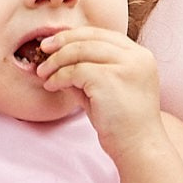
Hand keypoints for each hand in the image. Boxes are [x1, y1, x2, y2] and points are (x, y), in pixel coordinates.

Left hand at [36, 27, 163, 161]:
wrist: (139, 148)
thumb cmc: (124, 124)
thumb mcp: (108, 90)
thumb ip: (88, 73)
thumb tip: (59, 61)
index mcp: (140, 56)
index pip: (103, 34)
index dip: (76, 36)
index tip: (55, 43)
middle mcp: (136, 56)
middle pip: (90, 37)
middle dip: (62, 42)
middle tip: (43, 51)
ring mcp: (125, 66)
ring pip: (80, 50)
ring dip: (56, 61)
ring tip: (43, 73)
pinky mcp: (110, 79)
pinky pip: (75, 70)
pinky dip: (59, 76)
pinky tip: (52, 85)